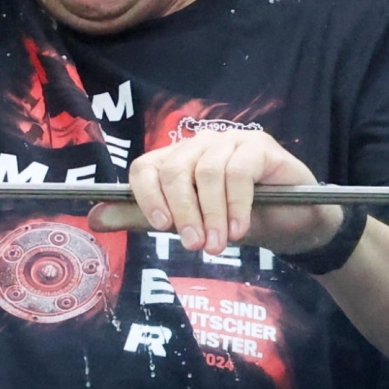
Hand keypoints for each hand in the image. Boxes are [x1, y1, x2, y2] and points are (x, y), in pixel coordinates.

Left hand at [88, 128, 340, 257]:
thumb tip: (94, 218)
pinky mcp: (260, 146)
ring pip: (207, 173)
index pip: (146, 167)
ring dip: (212, 214)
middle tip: (194, 247)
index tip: (160, 226)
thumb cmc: (240, 222)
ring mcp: (230, 141)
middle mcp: (199, 145)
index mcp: (176, 161)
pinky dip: (236, 204)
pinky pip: (239, 171)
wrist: (294, 225)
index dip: (145, 195)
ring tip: (218, 245)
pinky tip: (240, 229)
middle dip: (183, 212)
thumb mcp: (190, 225)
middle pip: (175, 170)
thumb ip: (145, 219)